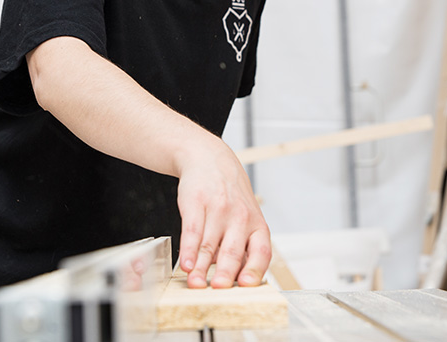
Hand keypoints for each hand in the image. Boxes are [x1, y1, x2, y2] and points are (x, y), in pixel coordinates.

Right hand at [175, 140, 270, 288]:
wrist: (209, 159)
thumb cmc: (229, 196)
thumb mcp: (246, 218)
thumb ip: (243, 247)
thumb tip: (238, 281)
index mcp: (256, 225)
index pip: (261, 252)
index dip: (254, 269)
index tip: (246, 285)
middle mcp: (240, 217)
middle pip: (233, 251)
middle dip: (226, 272)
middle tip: (219, 288)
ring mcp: (218, 209)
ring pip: (209, 245)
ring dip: (201, 267)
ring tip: (196, 284)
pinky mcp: (196, 203)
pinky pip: (192, 231)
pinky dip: (188, 250)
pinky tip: (186, 263)